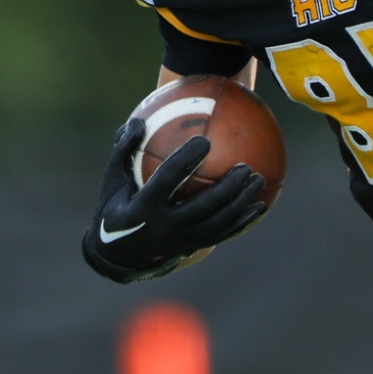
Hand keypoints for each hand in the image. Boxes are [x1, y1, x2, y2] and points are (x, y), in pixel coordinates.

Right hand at [81, 118, 267, 282]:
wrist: (118, 253)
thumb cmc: (116, 206)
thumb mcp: (112, 179)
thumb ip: (124, 149)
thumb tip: (139, 120)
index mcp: (143, 206)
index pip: (168, 179)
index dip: (186, 160)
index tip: (204, 140)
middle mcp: (164, 226)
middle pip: (203, 206)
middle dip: (227, 187)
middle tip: (245, 166)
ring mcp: (181, 240)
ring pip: (218, 222)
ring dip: (241, 202)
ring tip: (258, 179)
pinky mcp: (192, 247)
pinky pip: (223, 234)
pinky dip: (243, 221)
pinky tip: (260, 206)